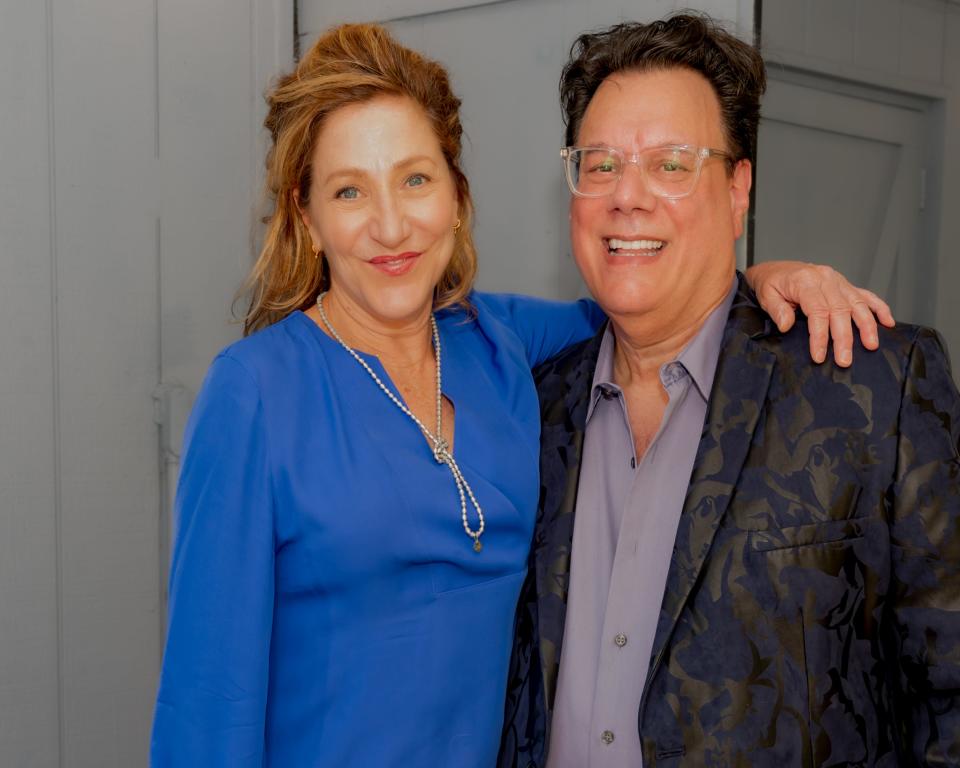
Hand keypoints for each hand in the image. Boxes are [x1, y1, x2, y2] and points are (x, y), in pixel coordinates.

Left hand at [745, 261, 894, 366]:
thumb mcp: (766, 295)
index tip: (820, 355)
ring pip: (857, 304)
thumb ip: (777, 310)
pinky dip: (879, 308)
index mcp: (806, 281)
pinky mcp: (845, 285)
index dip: (821, 336)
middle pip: (840, 311)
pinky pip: (866, 295)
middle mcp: (826, 279)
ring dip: (866, 326)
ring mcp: (838, 281)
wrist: (775, 269)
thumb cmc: (771, 283)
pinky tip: (888, 322)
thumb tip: (786, 325)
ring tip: (871, 345)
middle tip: (845, 360)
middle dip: (844, 338)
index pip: (818, 312)